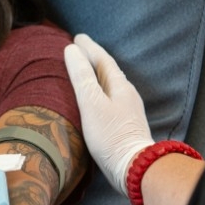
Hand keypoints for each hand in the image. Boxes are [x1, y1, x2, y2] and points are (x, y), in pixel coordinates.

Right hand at [64, 34, 153, 195]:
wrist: (133, 167)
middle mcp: (127, 94)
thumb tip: (71, 50)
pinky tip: (95, 100)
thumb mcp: (91, 104)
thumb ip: (81, 77)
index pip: (103, 59)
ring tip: (84, 72)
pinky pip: (111, 98)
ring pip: (110, 85)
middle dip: (93, 59)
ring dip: (97, 76)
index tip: (76, 38)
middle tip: (79, 51)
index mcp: (120, 86)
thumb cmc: (110, 135)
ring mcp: (128, 109)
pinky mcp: (126, 124)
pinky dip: (100, 92)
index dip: (89, 48)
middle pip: (108, 70)